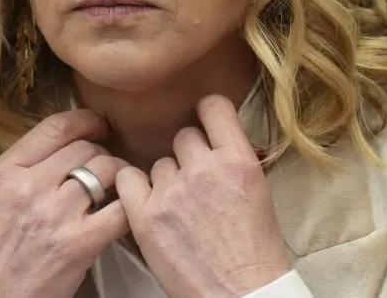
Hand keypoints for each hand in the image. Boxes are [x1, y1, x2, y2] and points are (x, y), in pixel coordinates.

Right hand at [0, 109, 129, 297]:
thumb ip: (24, 167)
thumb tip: (66, 144)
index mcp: (6, 172)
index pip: (55, 128)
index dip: (86, 120)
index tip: (99, 124)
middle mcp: (30, 187)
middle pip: (85, 149)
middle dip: (102, 154)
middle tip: (106, 167)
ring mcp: (56, 214)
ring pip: (107, 171)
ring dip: (120, 176)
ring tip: (119, 186)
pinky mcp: (80, 243)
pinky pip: (121, 209)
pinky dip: (129, 207)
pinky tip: (127, 210)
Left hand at [115, 95, 292, 297]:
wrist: (240, 293)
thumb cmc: (255, 250)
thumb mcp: (258, 190)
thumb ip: (234, 159)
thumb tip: (215, 139)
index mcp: (238, 159)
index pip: (213, 107)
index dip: (207, 114)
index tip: (205, 123)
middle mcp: (204, 168)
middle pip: (184, 137)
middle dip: (189, 156)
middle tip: (196, 183)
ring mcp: (171, 191)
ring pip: (159, 163)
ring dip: (166, 180)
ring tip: (180, 210)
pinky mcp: (145, 216)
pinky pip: (128, 180)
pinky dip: (135, 190)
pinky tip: (148, 206)